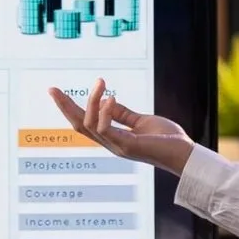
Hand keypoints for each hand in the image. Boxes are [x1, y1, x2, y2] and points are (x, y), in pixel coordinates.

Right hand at [49, 80, 193, 175]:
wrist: (185, 155)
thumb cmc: (168, 140)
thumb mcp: (142, 121)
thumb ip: (124, 114)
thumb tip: (108, 101)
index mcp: (112, 137)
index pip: (84, 122)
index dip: (69, 107)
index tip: (56, 91)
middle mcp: (110, 143)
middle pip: (78, 125)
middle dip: (64, 107)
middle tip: (52, 89)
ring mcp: (117, 146)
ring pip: (89, 125)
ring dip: (91, 102)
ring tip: (100, 83)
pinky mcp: (127, 146)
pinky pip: (106, 129)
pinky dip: (105, 112)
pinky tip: (110, 98)